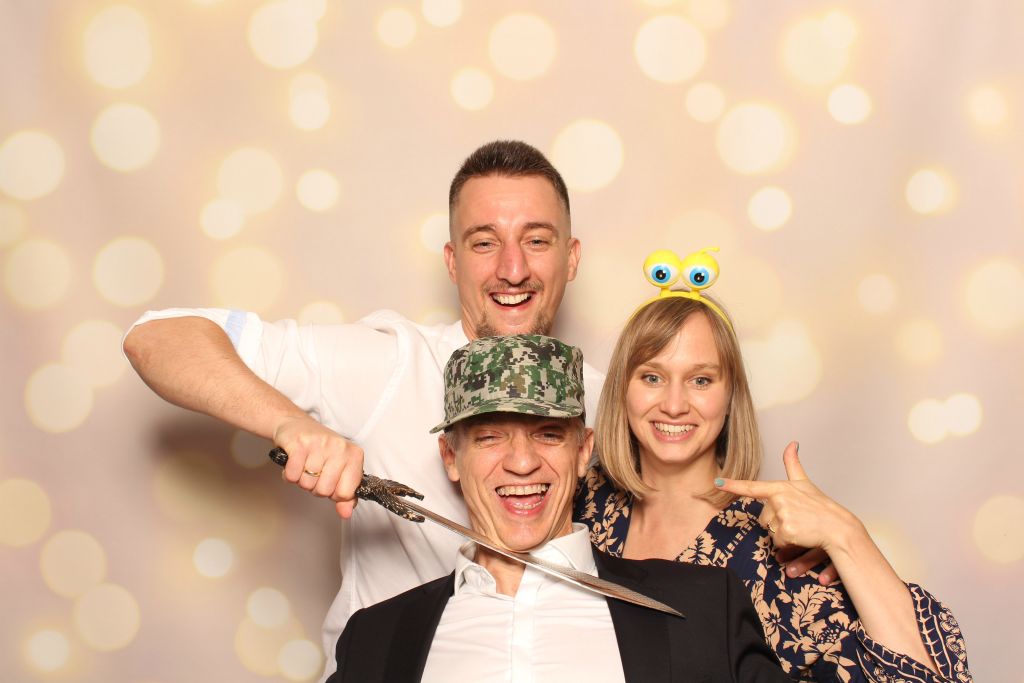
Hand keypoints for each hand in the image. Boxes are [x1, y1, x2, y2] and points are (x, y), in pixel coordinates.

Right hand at [273, 416, 364, 518]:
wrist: (296, 424)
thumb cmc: (320, 450)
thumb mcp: (338, 469)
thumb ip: (345, 494)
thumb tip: (346, 514)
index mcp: (354, 455)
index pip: (346, 493)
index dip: (334, 494)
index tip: (330, 482)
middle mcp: (340, 448)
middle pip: (325, 491)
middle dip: (315, 487)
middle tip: (313, 472)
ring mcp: (320, 444)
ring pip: (307, 484)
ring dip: (301, 480)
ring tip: (304, 465)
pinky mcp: (299, 444)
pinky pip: (293, 476)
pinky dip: (290, 475)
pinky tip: (293, 463)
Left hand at [716, 441, 864, 579]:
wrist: (838, 527)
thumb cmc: (820, 506)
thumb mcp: (804, 483)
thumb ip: (793, 464)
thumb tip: (792, 442)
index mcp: (780, 488)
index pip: (752, 486)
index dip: (733, 485)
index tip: (717, 483)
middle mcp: (779, 500)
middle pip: (763, 518)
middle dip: (775, 522)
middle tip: (795, 519)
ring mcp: (783, 515)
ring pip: (770, 531)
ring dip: (782, 534)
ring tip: (799, 528)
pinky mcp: (787, 531)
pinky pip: (778, 542)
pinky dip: (787, 544)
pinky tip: (801, 537)